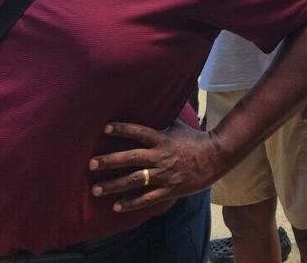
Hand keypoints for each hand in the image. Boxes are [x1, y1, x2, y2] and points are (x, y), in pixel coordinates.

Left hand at [89, 120, 223, 215]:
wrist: (215, 158)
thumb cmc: (194, 140)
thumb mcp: (178, 126)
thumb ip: (162, 118)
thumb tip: (151, 101)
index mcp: (162, 139)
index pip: (139, 132)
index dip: (123, 129)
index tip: (105, 129)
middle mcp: (161, 157)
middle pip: (131, 158)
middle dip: (109, 161)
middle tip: (91, 164)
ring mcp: (164, 175)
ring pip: (135, 180)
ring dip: (114, 185)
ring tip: (96, 190)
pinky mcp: (169, 190)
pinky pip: (147, 199)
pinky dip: (131, 203)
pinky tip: (116, 206)